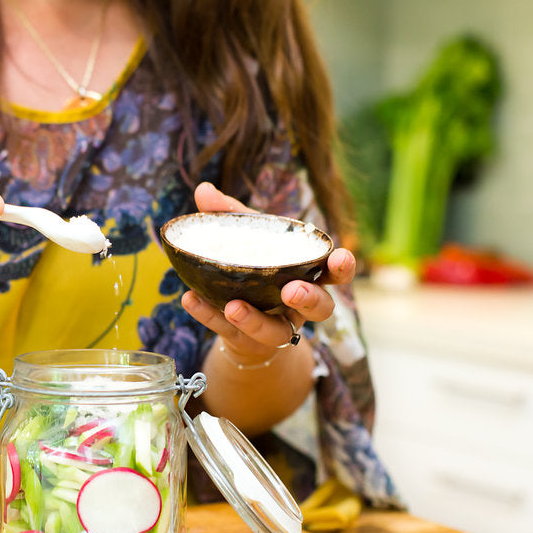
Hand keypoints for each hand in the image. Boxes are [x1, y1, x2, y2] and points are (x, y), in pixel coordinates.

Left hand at [182, 183, 356, 361]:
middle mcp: (299, 307)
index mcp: (308, 277)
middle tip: (291, 290)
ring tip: (234, 306)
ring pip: (278, 333)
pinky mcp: (246, 342)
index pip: (335, 274)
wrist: (236, 320)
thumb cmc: (255, 270)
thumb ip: (230, 216)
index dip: (342, 267)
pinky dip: (208, 316)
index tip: (340, 257)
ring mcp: (275, 328)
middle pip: (319, 308)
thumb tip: (204, 190)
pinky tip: (190, 299)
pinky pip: (230, 334)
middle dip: (308, 299)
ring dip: (256, 320)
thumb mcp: (246, 240)